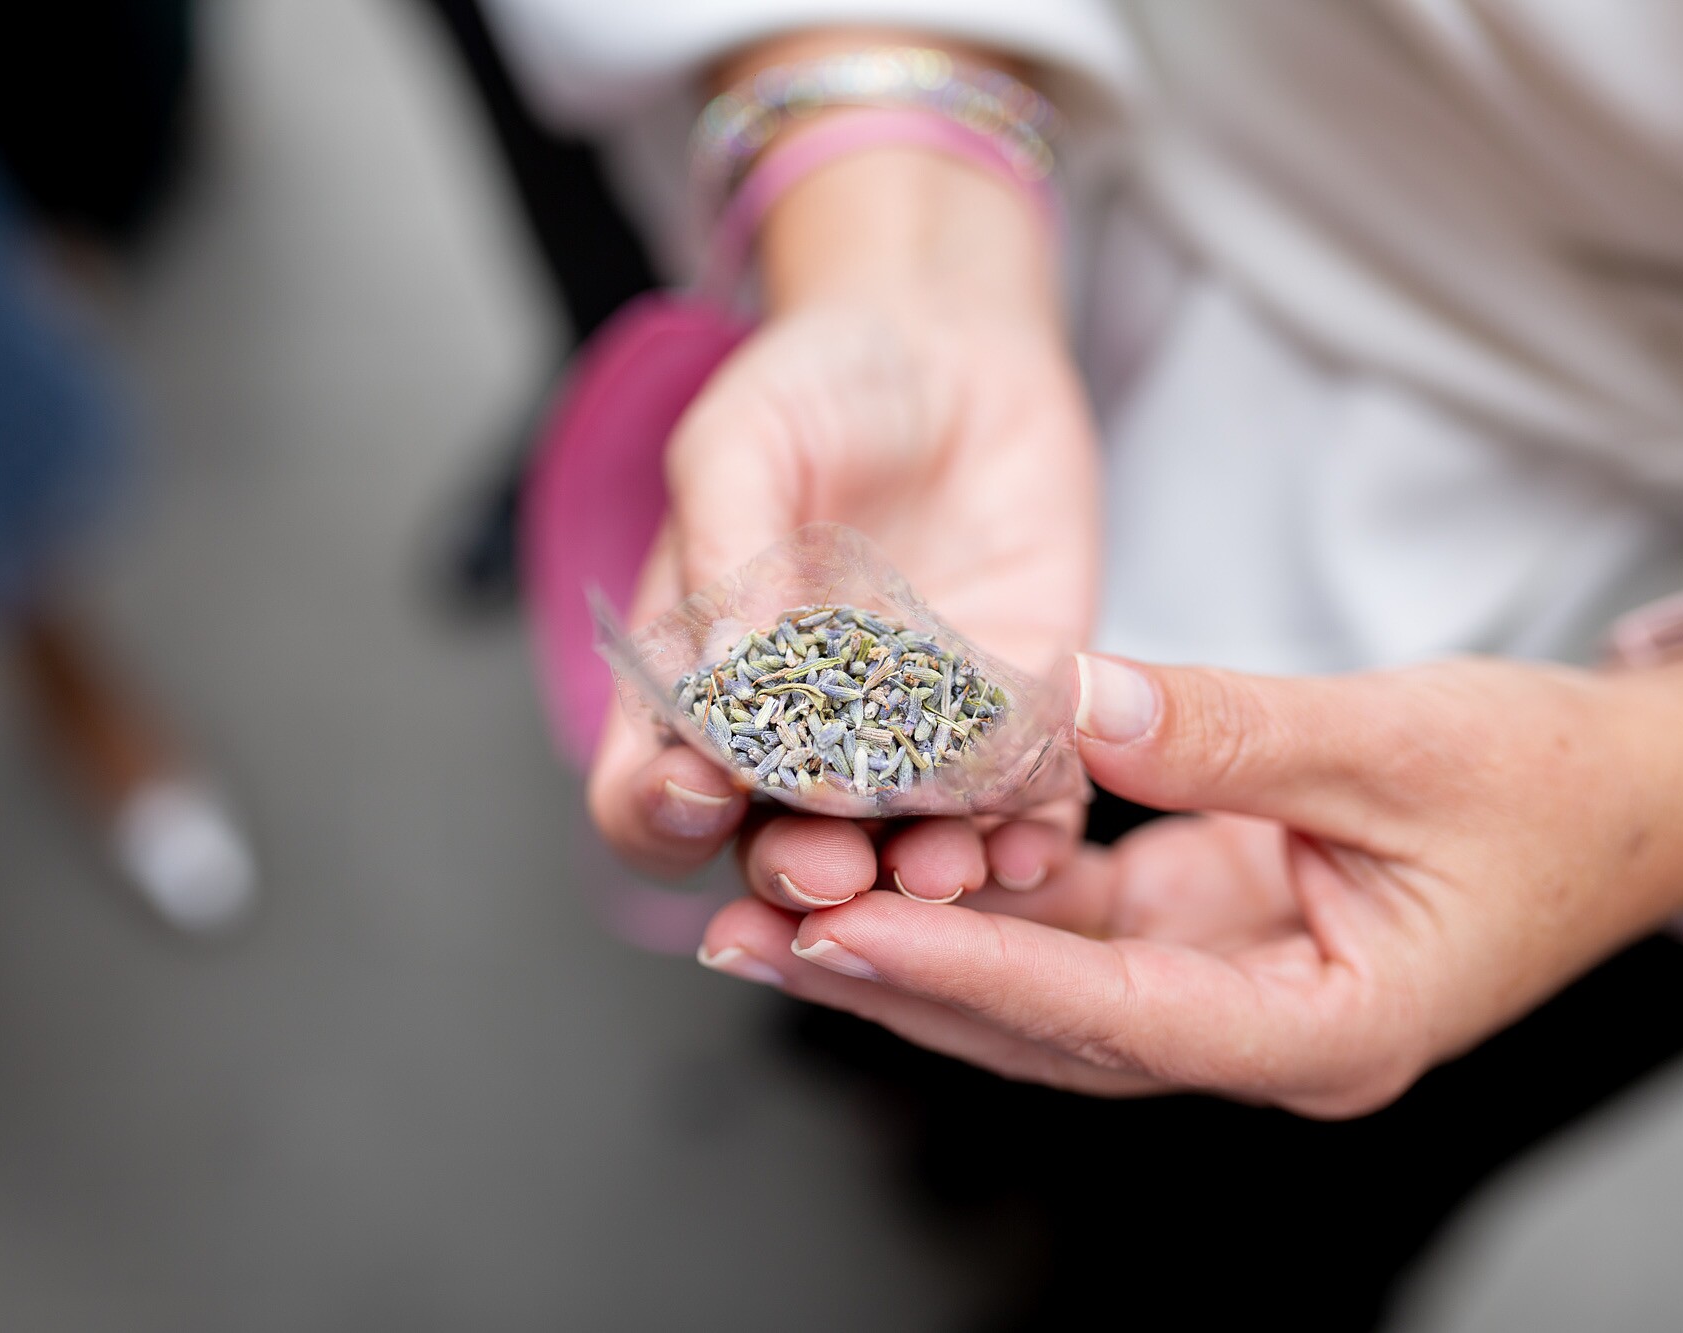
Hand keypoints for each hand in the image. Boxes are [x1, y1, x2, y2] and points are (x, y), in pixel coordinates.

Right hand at [588, 133, 1099, 896]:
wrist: (956, 349)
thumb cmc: (820, 385)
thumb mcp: (743, 439)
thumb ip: (726, 549)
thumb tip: (719, 677)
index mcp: (697, 687)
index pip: (647, 796)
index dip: (659, 814)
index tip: (704, 786)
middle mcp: (794, 740)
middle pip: (771, 854)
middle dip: (799, 873)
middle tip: (832, 864)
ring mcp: (904, 744)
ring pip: (899, 855)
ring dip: (918, 879)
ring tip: (948, 867)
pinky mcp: (1008, 727)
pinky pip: (1015, 810)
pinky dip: (1025, 838)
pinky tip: (1035, 837)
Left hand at [698, 651, 1682, 1116]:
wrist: (1627, 796)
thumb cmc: (1552, 784)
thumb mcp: (1401, 739)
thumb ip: (1229, 729)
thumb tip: (1068, 702)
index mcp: (1329, 1030)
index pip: (1122, 1016)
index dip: (976, 976)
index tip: (846, 933)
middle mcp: (1258, 1033)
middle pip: (1049, 1028)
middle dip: (898, 982)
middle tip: (750, 938)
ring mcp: (1228, 990)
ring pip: (1041, 986)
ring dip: (914, 944)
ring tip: (772, 904)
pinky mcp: (1205, 932)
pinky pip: (1071, 925)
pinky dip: (979, 891)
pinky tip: (884, 851)